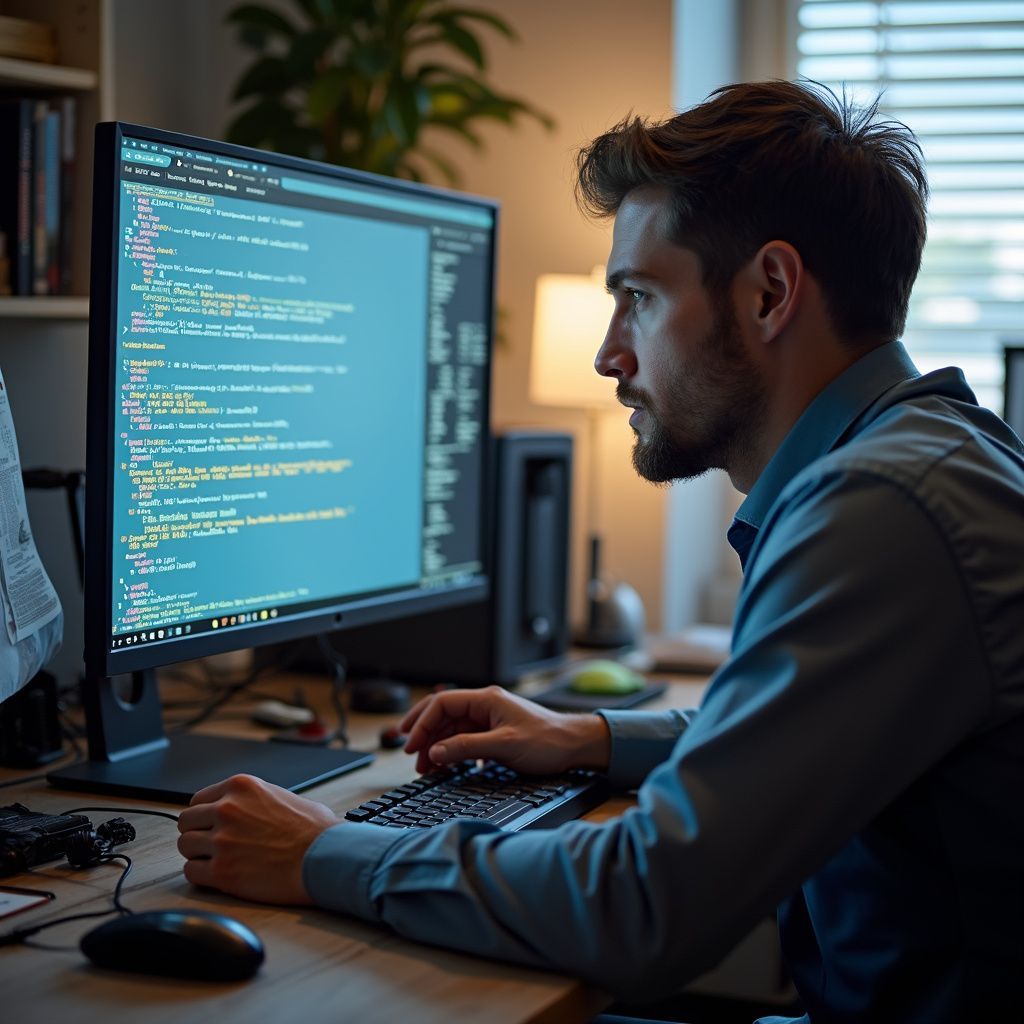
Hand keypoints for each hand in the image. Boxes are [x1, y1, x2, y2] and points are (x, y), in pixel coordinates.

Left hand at [177, 774, 339, 904]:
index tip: (210, 825)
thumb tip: (246, 808)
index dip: (205, 815)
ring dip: (199, 854)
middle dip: (198, 833)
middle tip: (213, 844)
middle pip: (186, 821)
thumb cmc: (314, 830)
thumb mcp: (284, 796)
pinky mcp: (222, 872)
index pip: (198, 799)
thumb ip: (255, 800)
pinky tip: (219, 875)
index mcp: (241, 787)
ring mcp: (222, 841)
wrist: (325, 858)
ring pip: (185, 846)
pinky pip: (192, 872)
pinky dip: (202, 876)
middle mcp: (227, 809)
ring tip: (219, 860)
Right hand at [400, 685, 610, 775]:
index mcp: (486, 700)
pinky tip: (449, 768)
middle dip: (424, 734)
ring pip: (453, 729)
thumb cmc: (547, 741)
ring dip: (437, 747)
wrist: (575, 746)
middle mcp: (486, 706)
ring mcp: (490, 719)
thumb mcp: (503, 746)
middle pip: (444, 715)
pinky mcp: (496, 733)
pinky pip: (466, 740)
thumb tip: (435, 752)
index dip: (422, 722)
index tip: (410, 744)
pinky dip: (453, 753)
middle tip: (410, 755)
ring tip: (427, 768)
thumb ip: (466, 748)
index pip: (442, 703)